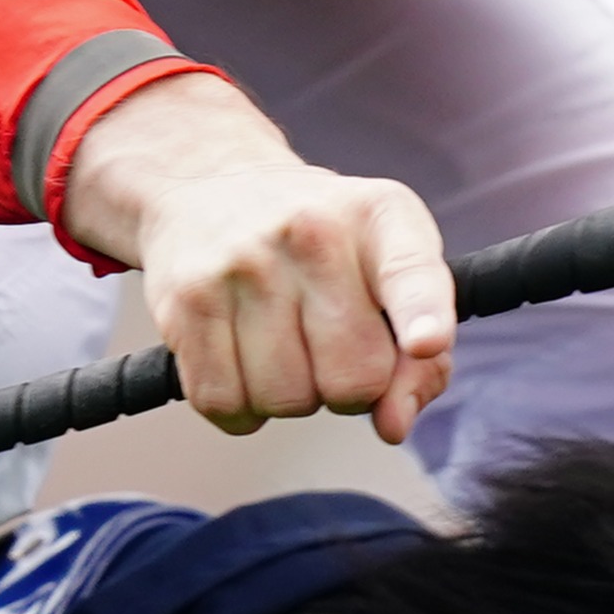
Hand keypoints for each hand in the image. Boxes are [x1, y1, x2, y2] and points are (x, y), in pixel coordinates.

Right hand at [56, 72, 455, 441]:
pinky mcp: (186, 300)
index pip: (412, 273)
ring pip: (287, 401)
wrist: (210, 188)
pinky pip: (225, 403)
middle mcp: (312, 230)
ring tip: (282, 347)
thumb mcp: (385, 274)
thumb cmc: (320, 250)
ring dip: (290, 399)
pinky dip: (240, 409)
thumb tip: (392, 425)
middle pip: (355, 378)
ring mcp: (243, 263)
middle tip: (328, 350)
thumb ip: (419, 359)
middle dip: (349, 390)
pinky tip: (243, 366)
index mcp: (380, 216)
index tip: (426, 343)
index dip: (425, 316)